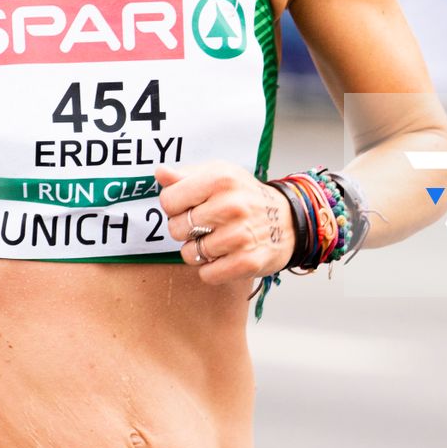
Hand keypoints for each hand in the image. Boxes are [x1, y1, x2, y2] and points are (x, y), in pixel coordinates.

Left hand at [153, 161, 294, 286]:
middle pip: (176, 228)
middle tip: (204, 225)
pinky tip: (223, 256)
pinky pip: (207, 274)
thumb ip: (186, 175)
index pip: (168, 200)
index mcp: (221, 179)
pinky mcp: (247, 261)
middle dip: (185, 229)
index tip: (190, 206)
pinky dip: (211, 269)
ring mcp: (240, 235)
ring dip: (198, 251)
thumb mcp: (219, 175)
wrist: (287, 220)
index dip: (175, 206)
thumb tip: (160, 173)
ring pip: (189, 254)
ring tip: (215, 240)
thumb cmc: (244, 196)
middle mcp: (231, 205)